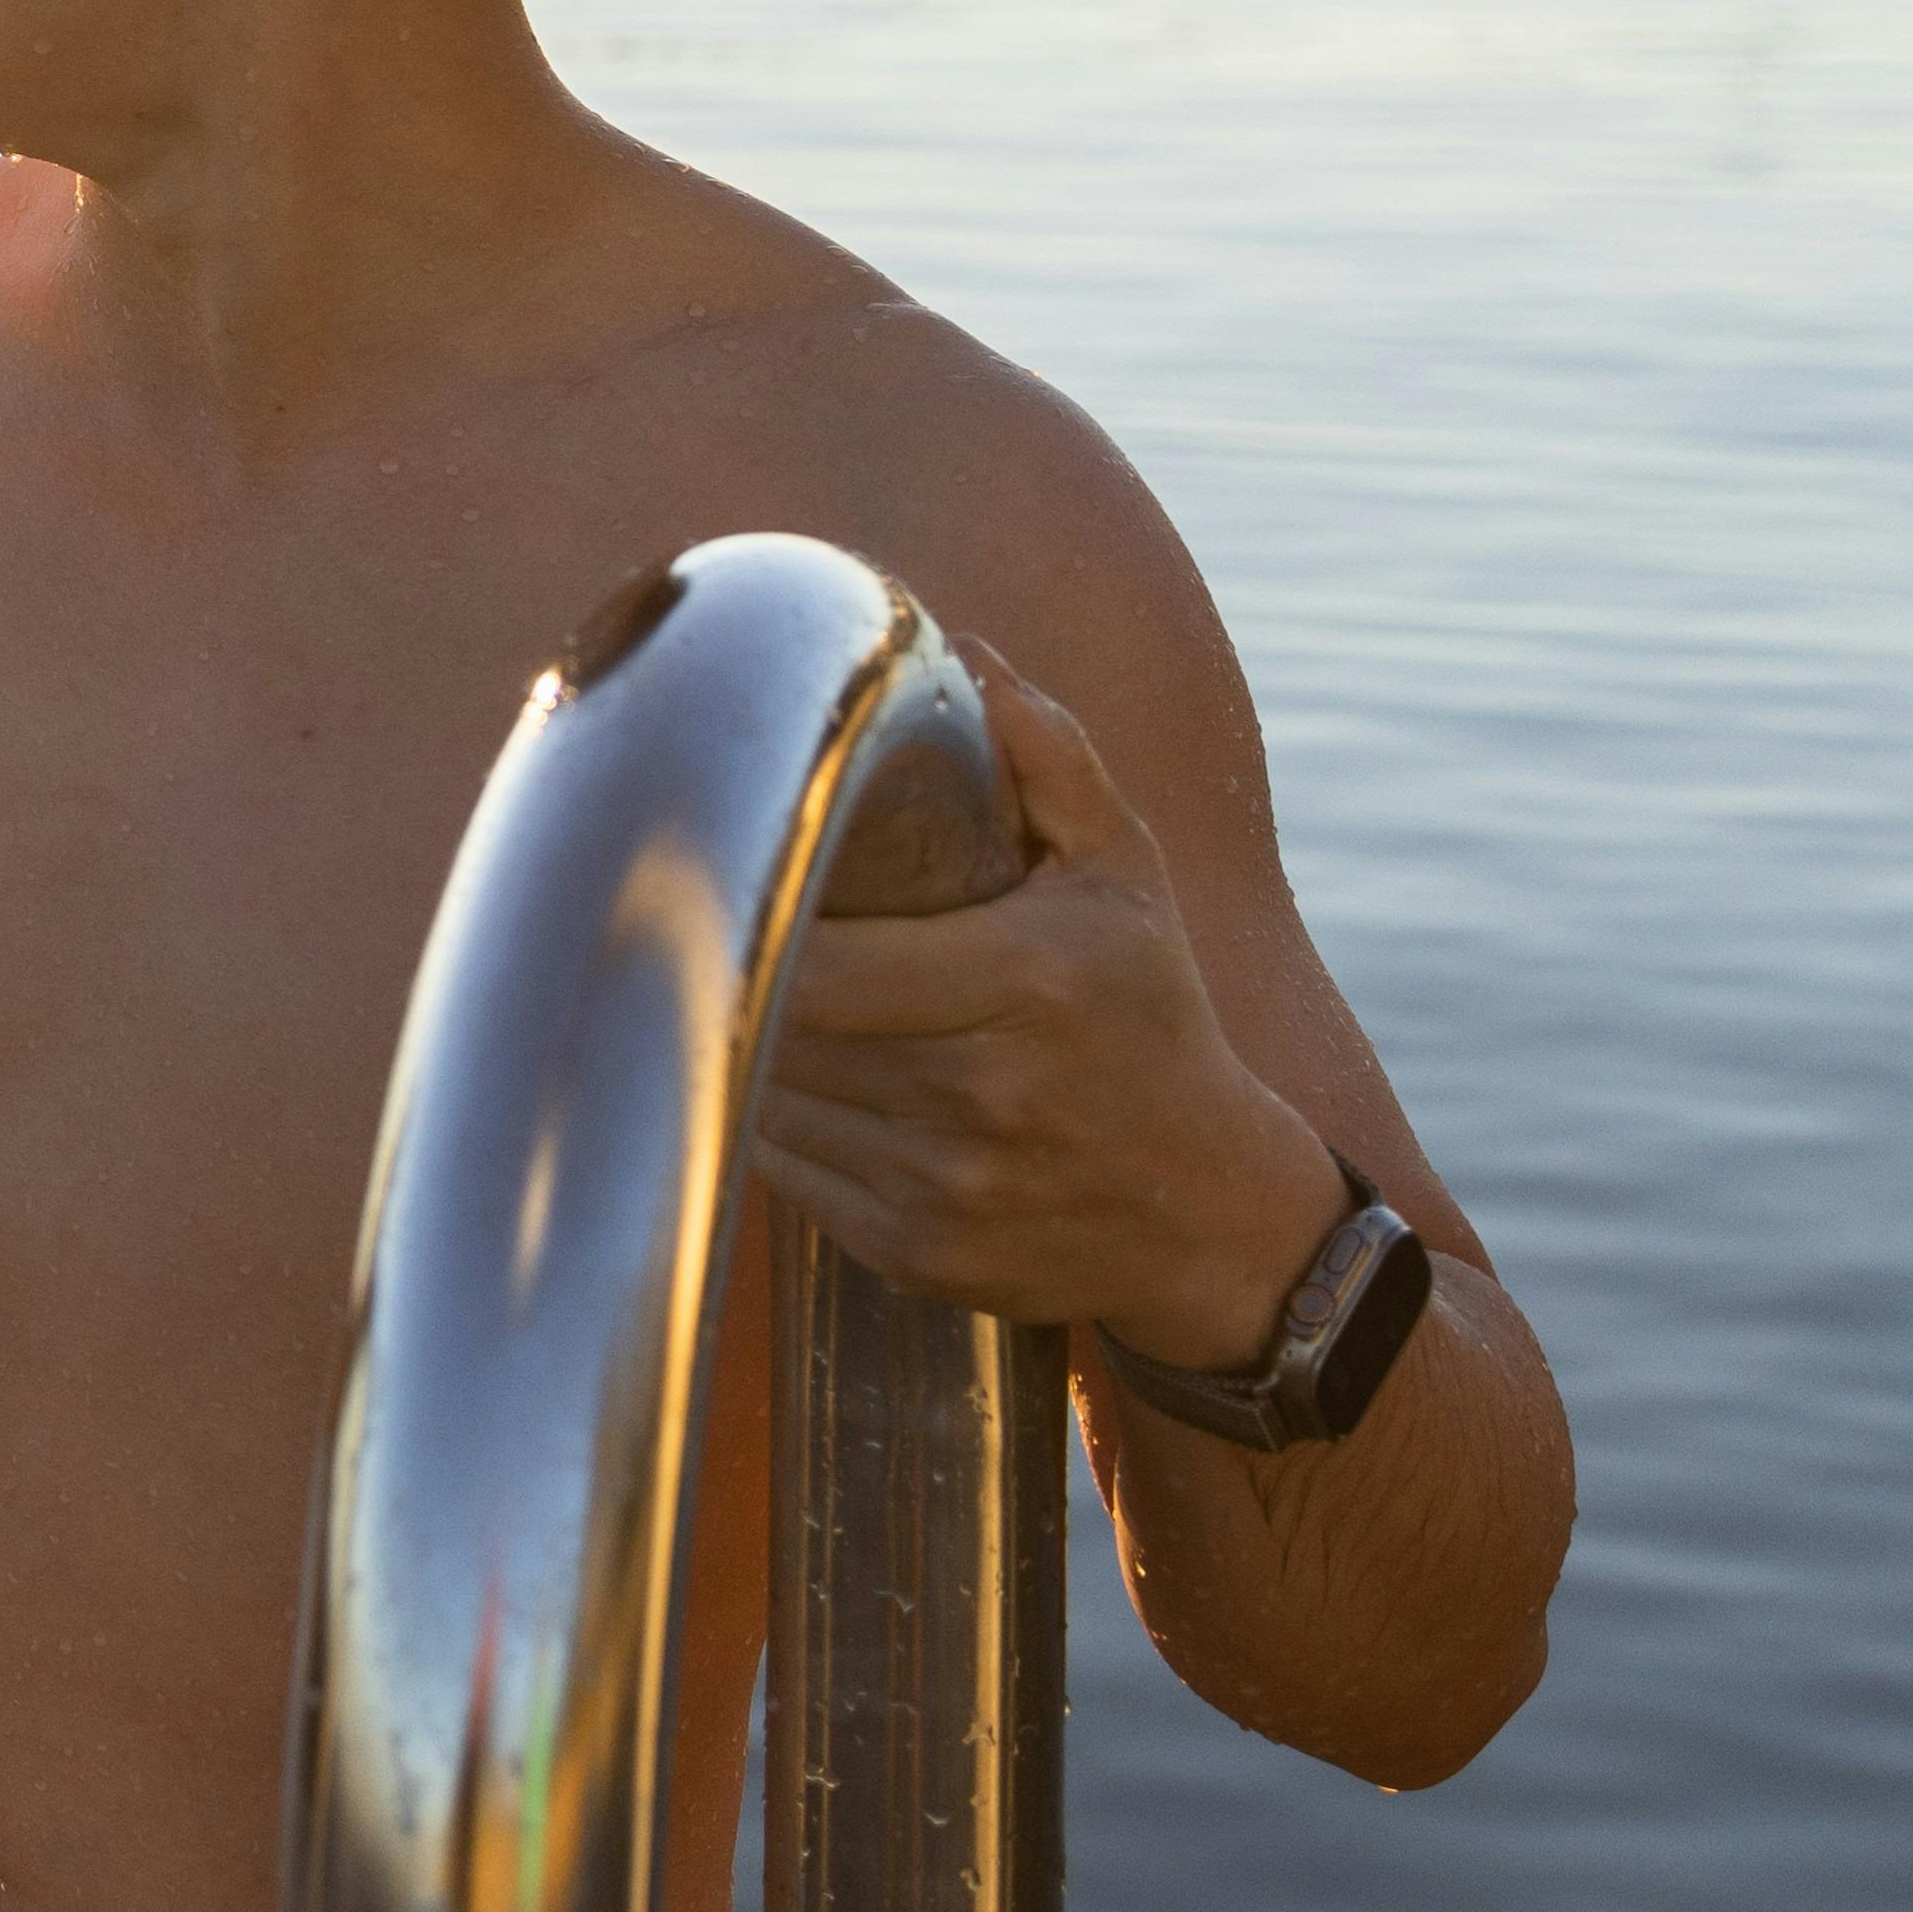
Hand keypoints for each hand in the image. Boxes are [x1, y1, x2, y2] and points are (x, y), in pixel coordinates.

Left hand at [752, 647, 1345, 1368]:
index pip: (812, 955)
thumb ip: (1048, 761)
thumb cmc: (1151, 1019)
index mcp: (1026, 982)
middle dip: (733, 977)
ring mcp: (945, 1186)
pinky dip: (774, 1125)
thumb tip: (966, 655)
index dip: (741, 921)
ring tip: (751, 1000)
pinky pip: (786, 1174)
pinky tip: (801, 1086)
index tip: (704, 880)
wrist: (1214, 1215)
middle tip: (698, 929)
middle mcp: (983, 1093)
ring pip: (767, 1099)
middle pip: (776, 1025)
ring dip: (743, 1050)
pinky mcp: (913, 1255)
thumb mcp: (1123, 879)